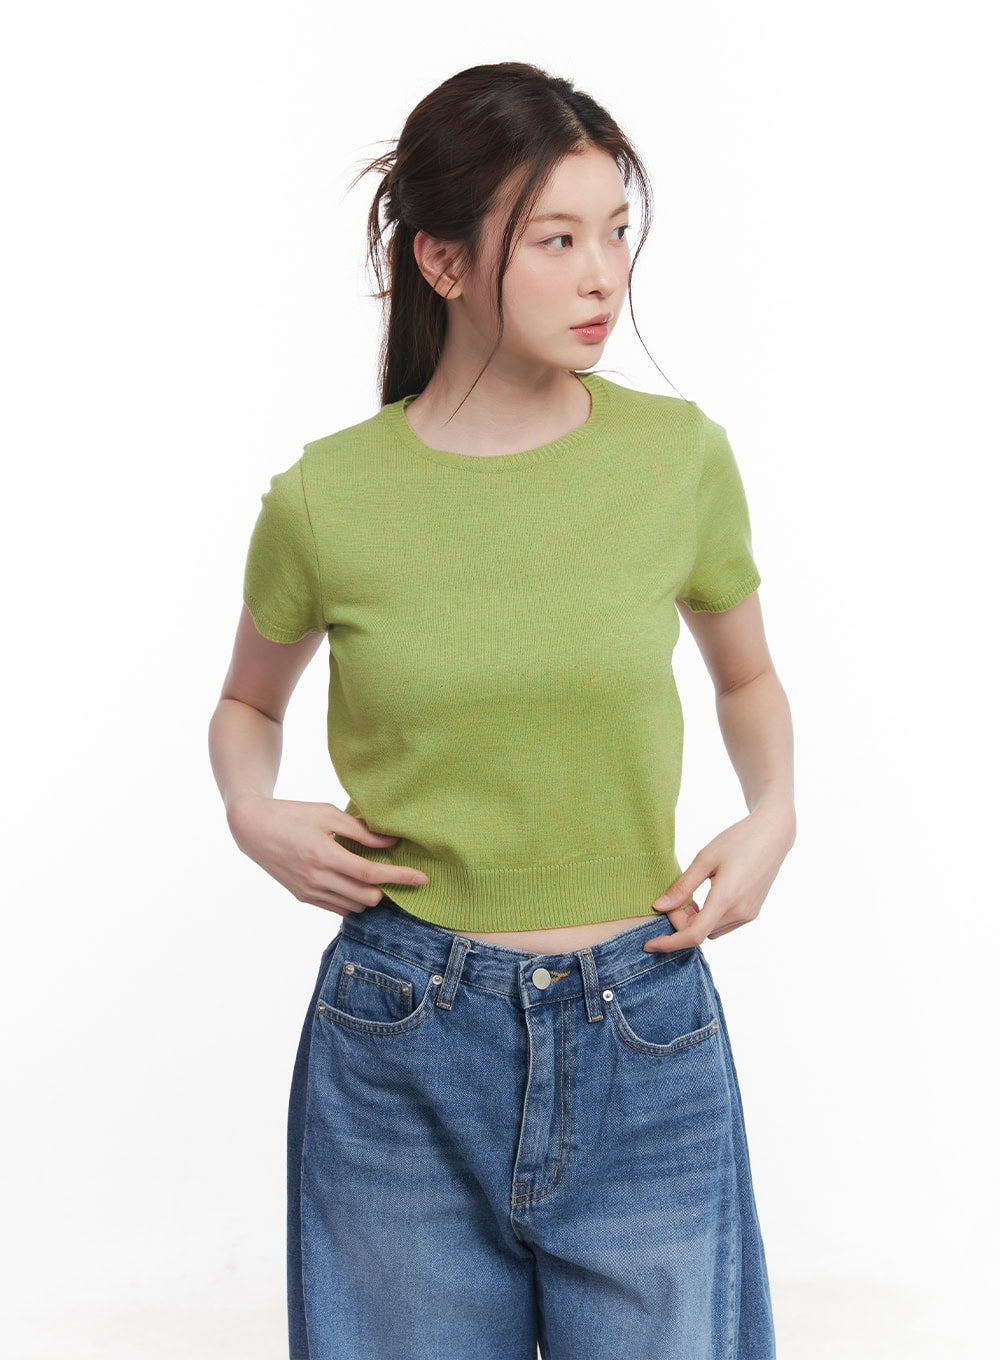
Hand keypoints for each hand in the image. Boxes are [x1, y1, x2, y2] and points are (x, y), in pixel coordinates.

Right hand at [227, 795, 428, 916]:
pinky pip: (338, 908)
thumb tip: (392, 841)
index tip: (422, 878)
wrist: (252, 828)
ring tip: (376, 878)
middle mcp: (316, 880)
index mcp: (324, 856)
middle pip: (367, 897)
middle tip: (397, 874)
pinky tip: (356, 884)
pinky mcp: (303, 897)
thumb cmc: (293, 814)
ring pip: (354, 907)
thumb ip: (361, 831)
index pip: (371, 874)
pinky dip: (353, 900)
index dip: (400, 877)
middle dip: (386, 889)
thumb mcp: (328, 814)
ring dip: (370, 896)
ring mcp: (309, 892)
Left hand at [643, 806, 794, 952]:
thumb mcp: (705, 858)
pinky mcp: (752, 912)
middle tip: (674, 898)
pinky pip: (724, 925)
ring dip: (695, 922)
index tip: (649, 943)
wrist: (773, 834)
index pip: (694, 935)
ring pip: (712, 932)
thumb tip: (659, 907)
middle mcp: (740, 912)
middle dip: (681, 923)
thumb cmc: (738, 840)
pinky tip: (705, 898)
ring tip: (690, 897)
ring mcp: (749, 914)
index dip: (669, 943)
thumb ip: (682, 886)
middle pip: (700, 933)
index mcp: (726, 899)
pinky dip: (709, 919)